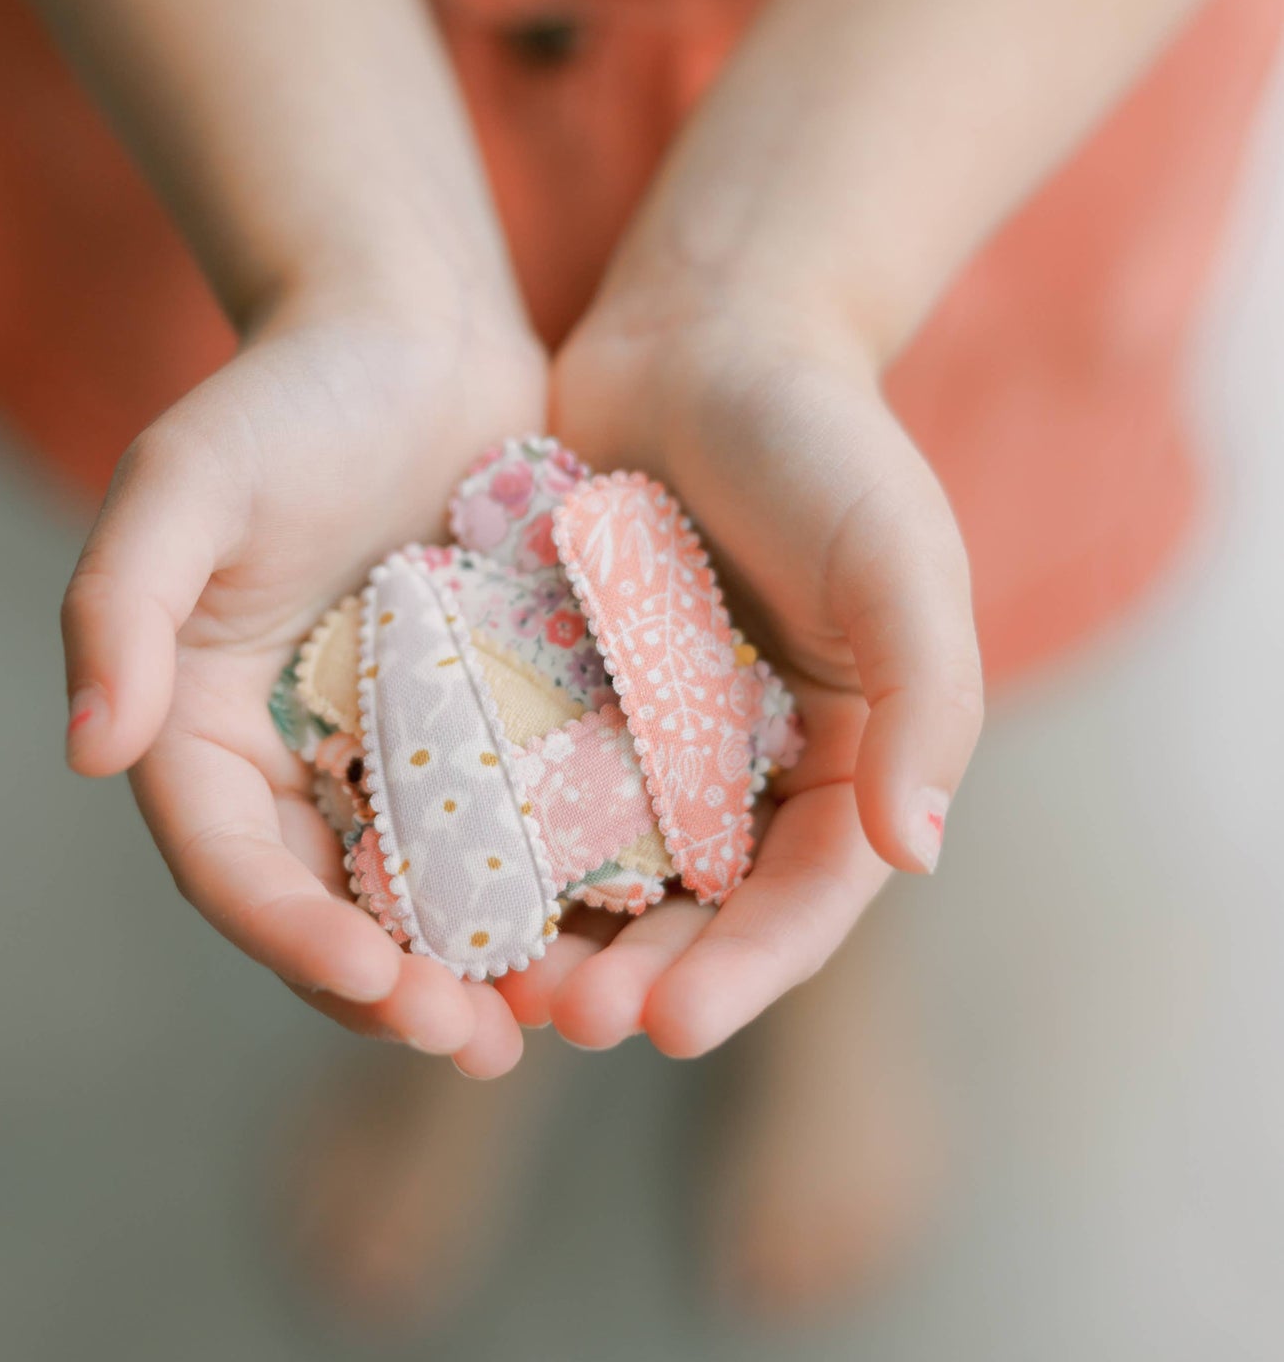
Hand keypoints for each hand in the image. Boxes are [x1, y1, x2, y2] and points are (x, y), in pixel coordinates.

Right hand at [62, 288, 545, 1076]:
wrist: (414, 332)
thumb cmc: (288, 394)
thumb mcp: (182, 481)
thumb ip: (119, 607)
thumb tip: (87, 750)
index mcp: (201, 727)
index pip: (229, 863)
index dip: (290, 934)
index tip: (372, 979)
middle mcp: (292, 758)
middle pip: (331, 905)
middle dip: (394, 986)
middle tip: (476, 1042)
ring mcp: (394, 747)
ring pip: (428, 887)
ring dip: (479, 964)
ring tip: (551, 1018)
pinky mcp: (486, 722)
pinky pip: (514, 821)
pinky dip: (548, 882)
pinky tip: (613, 923)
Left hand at [500, 298, 983, 1054]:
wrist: (702, 334)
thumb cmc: (822, 439)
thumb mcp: (898, 557)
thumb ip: (927, 701)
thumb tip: (919, 851)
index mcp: (847, 758)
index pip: (806, 897)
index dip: (747, 969)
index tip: (672, 1027)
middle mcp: (749, 769)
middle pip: (696, 911)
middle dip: (636, 978)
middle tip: (560, 1021)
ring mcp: (648, 739)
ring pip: (599, 873)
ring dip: (553, 936)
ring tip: (488, 984)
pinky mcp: (562, 695)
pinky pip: (525, 789)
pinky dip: (493, 843)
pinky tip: (433, 882)